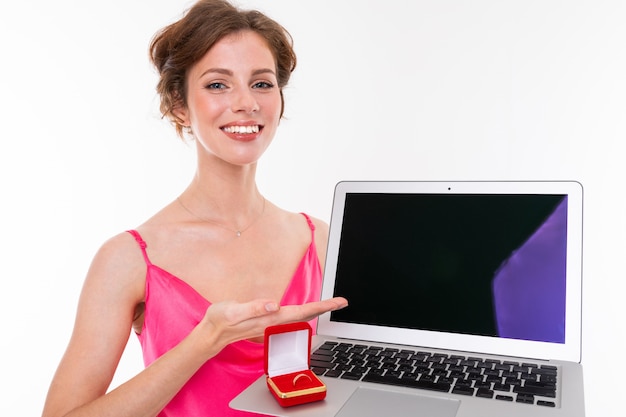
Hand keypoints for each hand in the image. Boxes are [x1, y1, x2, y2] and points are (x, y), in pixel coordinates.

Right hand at [194, 297, 347, 353]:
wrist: (210, 334)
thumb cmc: (221, 320)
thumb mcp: (233, 310)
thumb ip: (253, 308)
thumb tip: (274, 305)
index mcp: (271, 318)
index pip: (303, 311)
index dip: (322, 306)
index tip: (338, 302)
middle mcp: (274, 322)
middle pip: (306, 315)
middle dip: (325, 308)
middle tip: (342, 302)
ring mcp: (271, 325)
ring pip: (299, 317)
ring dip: (315, 311)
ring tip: (329, 304)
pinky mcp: (266, 324)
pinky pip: (289, 319)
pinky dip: (302, 313)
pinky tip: (305, 311)